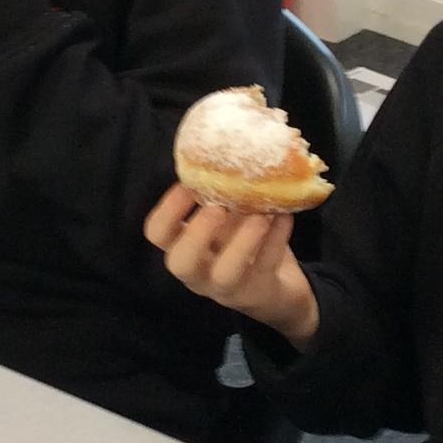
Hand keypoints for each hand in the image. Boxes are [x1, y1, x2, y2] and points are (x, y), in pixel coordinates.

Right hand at [143, 183, 318, 344]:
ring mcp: (229, 288)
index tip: (187, 183)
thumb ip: (221, 197)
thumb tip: (227, 151)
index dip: (167, 209)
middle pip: (180, 263)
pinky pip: (266, 265)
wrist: (278, 289)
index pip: (157, 234)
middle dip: (196, 233)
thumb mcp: (227, 221)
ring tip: (259, 213)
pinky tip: (285, 216)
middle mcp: (199, 273)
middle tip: (216, 207)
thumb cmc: (243, 244)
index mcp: (184, 248)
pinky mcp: (261, 291)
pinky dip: (277, 239)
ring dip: (242, 241)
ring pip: (225, 273)